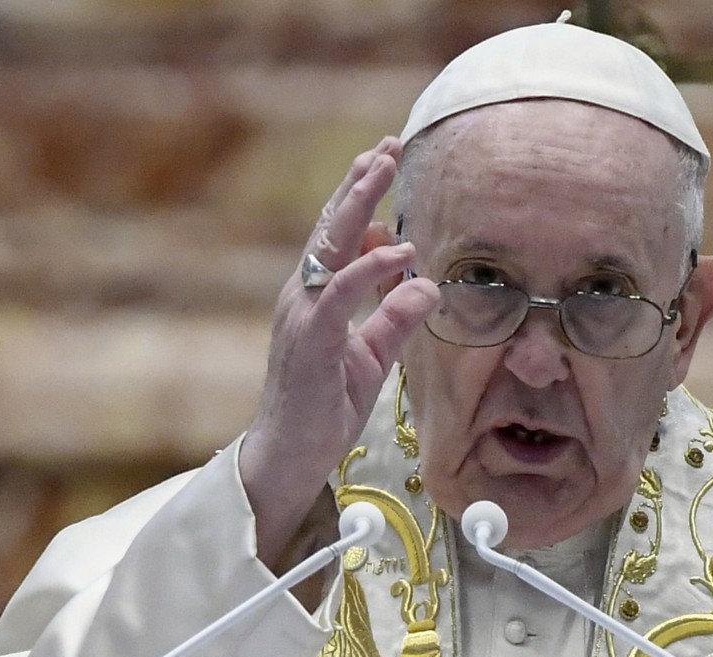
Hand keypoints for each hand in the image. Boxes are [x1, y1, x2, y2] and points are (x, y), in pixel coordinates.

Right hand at [240, 137, 438, 563]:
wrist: (287, 456)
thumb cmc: (325, 406)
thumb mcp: (372, 356)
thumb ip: (395, 318)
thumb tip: (425, 281)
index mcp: (316, 296)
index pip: (339, 236)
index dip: (360, 197)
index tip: (385, 161)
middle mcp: (303, 295)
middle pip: (331, 227)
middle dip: (360, 182)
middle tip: (387, 145)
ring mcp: (301, 314)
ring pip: (328, 246)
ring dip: (356, 204)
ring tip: (383, 165)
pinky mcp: (308, 340)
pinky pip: (339, 296)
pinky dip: (368, 270)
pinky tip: (397, 250)